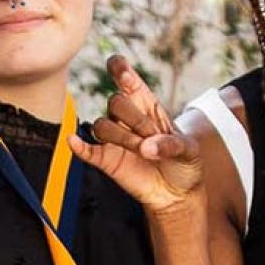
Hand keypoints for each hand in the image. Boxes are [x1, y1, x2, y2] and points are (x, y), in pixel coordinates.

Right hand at [67, 55, 203, 216]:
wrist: (177, 192)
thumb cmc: (184, 163)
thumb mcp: (189, 150)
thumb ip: (172, 145)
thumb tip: (147, 147)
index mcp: (147, 104)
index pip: (127, 80)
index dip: (122, 71)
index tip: (125, 75)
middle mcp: (127, 117)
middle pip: (115, 102)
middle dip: (135, 119)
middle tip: (151, 137)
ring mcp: (115, 138)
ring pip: (101, 125)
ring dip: (122, 137)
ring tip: (141, 151)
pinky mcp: (106, 159)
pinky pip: (87, 150)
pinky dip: (79, 146)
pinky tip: (75, 142)